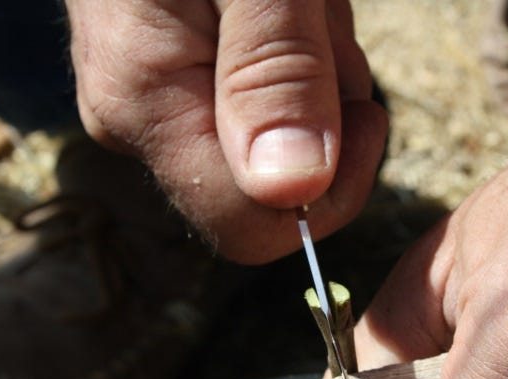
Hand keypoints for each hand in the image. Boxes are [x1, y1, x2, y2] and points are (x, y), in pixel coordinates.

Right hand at [64, 0, 386, 262]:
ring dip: (319, 76)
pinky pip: (265, 104)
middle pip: (274, 188)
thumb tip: (289, 191)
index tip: (365, 115)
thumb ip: (274, 71)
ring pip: (280, 143)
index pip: (253, 228)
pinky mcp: (180, 82)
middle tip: (317, 22)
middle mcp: (142, 122)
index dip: (329, 193)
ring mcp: (157, 103)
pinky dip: (301, 59)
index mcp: (149, 105)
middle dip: (326, 114)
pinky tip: (282, 6)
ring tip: (300, 3)